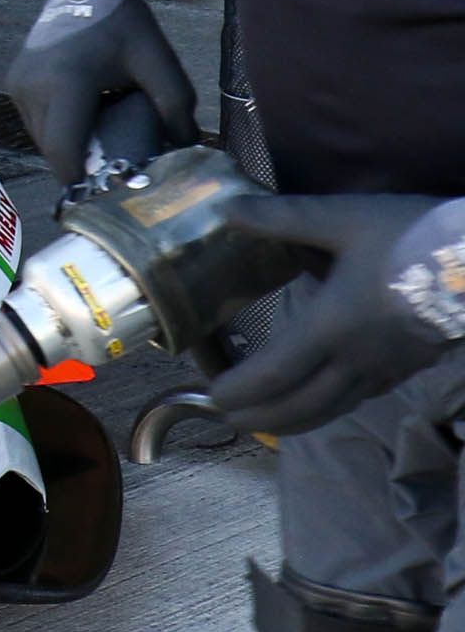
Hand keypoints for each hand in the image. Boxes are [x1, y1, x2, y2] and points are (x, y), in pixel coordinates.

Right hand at [3, 0, 196, 182]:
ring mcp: (18, 84)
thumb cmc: (127, 25)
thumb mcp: (160, 65)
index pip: (64, 151)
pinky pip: (36, 122)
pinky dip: (58, 128)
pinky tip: (84, 117)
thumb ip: (175, 112)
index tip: (104, 196)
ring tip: (100, 139)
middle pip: (52, 150)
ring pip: (41, 138)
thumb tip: (183, 154)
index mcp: (66, 84)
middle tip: (113, 169)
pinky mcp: (14, 82)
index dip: (81, 180)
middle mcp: (32, 87)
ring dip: (68, 146)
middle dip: (80, 164)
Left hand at [208, 194, 464, 434]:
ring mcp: (388, 367)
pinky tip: (328, 398)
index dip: (239, 390)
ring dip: (294, 421)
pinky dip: (334, 406)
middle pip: (300, 406)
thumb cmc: (419, 237)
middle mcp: (357, 358)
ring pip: (334, 409)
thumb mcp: (346, 217)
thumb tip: (226, 208)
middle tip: (228, 418)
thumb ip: (283, 217)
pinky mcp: (412, 365)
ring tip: (267, 423)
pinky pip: (364, 397)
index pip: (273, 375)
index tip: (212, 395)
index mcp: (332, 326)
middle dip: (260, 418)